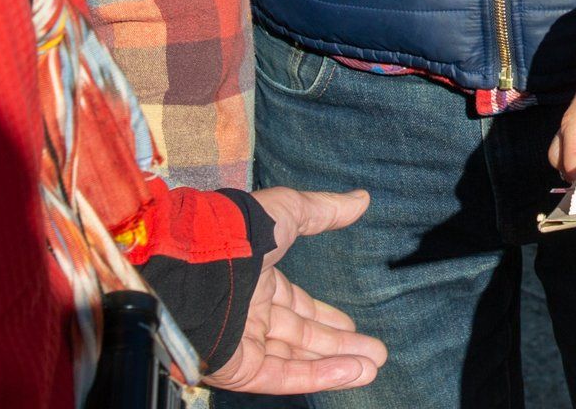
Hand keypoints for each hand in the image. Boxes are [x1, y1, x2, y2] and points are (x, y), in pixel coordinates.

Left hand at [203, 188, 384, 393]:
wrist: (200, 263)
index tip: (353, 326)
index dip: (326, 317)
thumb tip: (361, 199)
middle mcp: (250, 313)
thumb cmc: (240, 232)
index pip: (297, 306)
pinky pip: (284, 376)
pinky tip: (354, 372)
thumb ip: (323, 210)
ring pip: (297, 360)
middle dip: (339, 345)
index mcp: (256, 280)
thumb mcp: (288, 212)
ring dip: (338, 364)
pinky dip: (321, 376)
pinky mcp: (238, 369)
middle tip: (375, 352)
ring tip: (373, 367)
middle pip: (301, 337)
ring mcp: (243, 343)